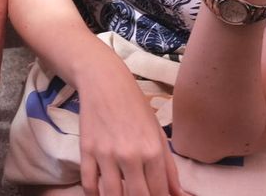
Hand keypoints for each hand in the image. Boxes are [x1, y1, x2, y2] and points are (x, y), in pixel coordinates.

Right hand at [75, 63, 186, 195]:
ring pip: (113, 195)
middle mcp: (130, 155)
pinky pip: (89, 183)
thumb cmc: (136, 107)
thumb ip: (169, 168)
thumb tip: (179, 195)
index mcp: (153, 151)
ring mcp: (106, 154)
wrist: (104, 82)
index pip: (159, 192)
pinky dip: (94, 195)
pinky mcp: (87, 150)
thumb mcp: (158, 134)